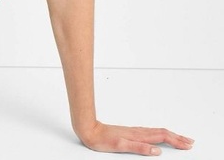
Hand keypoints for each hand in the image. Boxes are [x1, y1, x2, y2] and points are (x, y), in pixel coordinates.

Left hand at [77, 121, 193, 155]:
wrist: (89, 129)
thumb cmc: (102, 139)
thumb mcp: (120, 146)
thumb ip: (138, 148)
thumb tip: (156, 150)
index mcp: (138, 136)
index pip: (161, 137)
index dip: (176, 141)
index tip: (188, 145)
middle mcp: (138, 132)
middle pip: (162, 133)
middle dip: (177, 137)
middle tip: (190, 141)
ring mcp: (134, 131)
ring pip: (156, 132)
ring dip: (170, 135)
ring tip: (179, 138)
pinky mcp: (129, 133)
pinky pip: (149, 132)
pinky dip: (159, 134)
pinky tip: (159, 136)